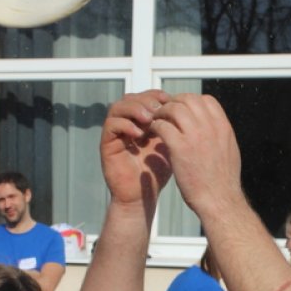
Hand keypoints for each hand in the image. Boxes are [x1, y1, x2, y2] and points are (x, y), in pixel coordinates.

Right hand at [100, 90, 173, 208]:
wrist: (142, 196)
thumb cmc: (156, 173)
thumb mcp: (169, 146)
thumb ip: (172, 128)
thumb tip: (185, 107)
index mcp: (140, 122)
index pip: (143, 98)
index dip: (154, 95)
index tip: (169, 98)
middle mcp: (125, 124)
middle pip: (129, 98)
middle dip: (145, 100)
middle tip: (158, 107)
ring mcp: (115, 134)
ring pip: (117, 108)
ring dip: (134, 109)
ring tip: (148, 118)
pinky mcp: (106, 145)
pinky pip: (110, 126)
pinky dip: (124, 125)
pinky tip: (139, 134)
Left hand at [150, 93, 242, 217]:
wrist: (219, 201)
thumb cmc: (222, 182)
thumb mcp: (229, 151)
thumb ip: (220, 135)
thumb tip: (214, 126)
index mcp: (223, 127)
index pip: (205, 100)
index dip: (191, 102)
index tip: (182, 110)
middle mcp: (211, 127)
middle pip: (187, 99)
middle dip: (173, 103)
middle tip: (164, 113)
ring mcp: (195, 136)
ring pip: (173, 109)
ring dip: (162, 113)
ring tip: (156, 122)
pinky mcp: (180, 148)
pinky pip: (162, 126)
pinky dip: (156, 126)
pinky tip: (154, 133)